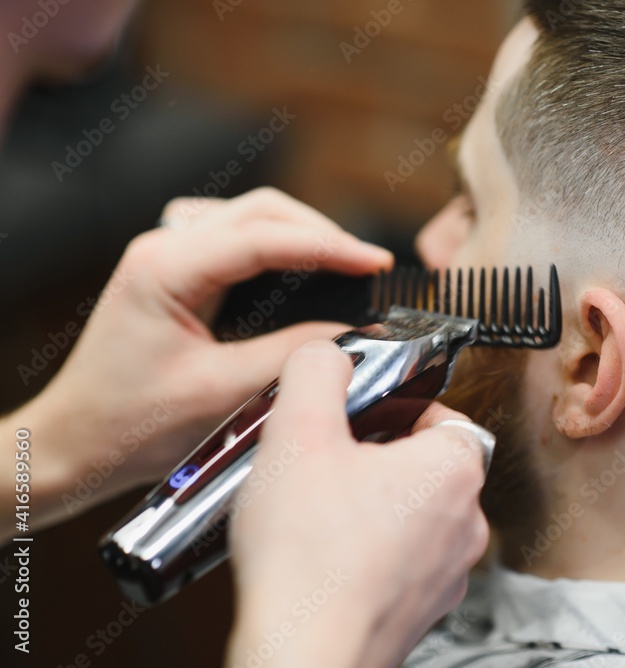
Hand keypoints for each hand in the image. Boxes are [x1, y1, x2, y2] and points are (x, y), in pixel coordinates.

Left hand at [4, 188, 392, 538]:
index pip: (263, 238)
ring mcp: (165, 257)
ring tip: (344, 263)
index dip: (328, 246)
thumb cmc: (130, 426)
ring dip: (299, 234)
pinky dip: (276, 247)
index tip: (375, 263)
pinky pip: (235, 239)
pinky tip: (299, 269)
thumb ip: (291, 355)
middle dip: (321, 233)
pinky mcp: (174, 273)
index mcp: (164, 269)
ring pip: (249, 218)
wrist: (76, 445)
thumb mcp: (221, 394)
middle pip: (260, 211)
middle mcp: (162, 250)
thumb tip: (352, 333)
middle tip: (368, 265)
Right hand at [227, 341, 489, 667]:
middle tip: (331, 461)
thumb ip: (318, 371)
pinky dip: (369, 555)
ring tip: (320, 512)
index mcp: (453, 470)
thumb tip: (328, 354)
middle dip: (381, 457)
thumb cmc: (308, 560)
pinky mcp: (418, 613)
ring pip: (417, 518)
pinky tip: (323, 558)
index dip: (400, 408)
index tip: (365, 415)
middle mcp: (465, 525)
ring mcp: (446, 576)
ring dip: (375, 507)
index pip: (447, 415)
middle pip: (430, 466)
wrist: (302, 658)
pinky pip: (400, 564)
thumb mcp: (298, 432)